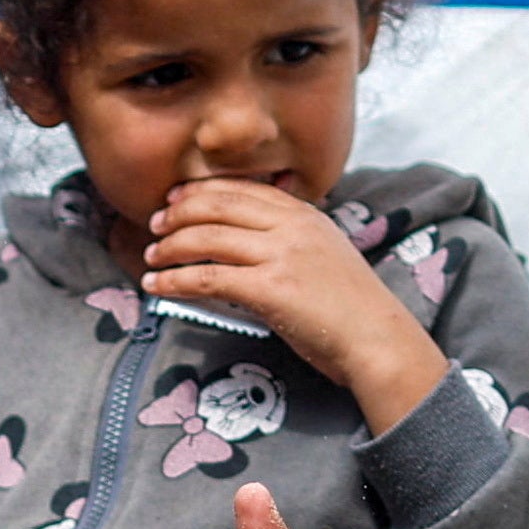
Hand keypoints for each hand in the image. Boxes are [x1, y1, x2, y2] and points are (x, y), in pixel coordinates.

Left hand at [136, 179, 442, 425]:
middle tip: (154, 226)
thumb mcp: (324, 255)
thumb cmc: (352, 308)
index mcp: (305, 214)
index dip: (202, 191)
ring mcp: (281, 254)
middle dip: (178, 213)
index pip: (242, 189)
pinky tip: (158, 285)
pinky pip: (208, 277)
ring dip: (170, 247)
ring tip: (151, 258)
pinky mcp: (270, 288)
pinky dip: (175, 279)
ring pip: (207, 238)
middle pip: (218, 206)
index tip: (175, 199)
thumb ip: (288, 242)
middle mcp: (291, 226)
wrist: (377, 340)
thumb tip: (240, 245)